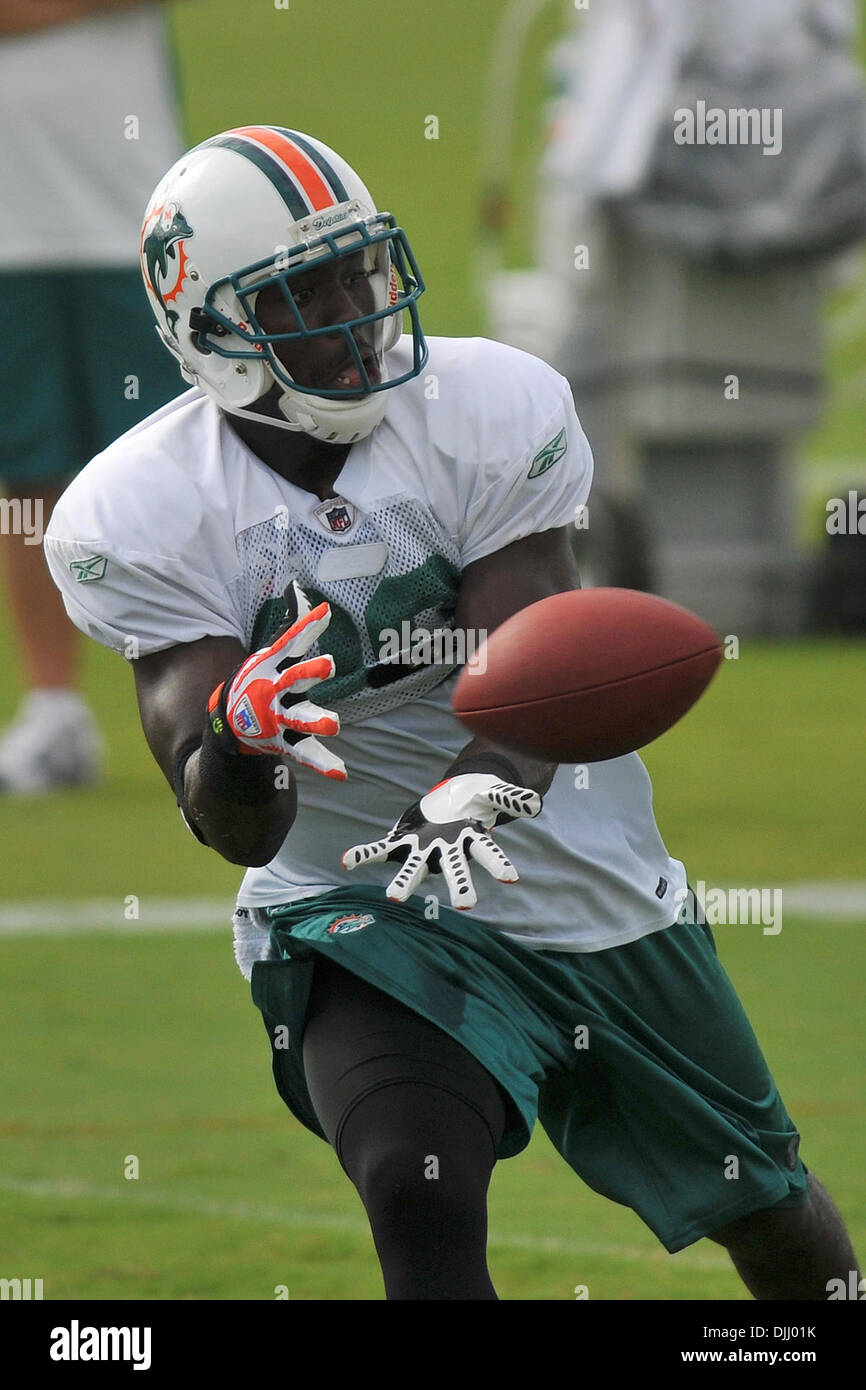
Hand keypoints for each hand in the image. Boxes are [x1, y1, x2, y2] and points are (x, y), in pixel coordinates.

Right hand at [208, 582, 345, 779]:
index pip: (293, 642)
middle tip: (330, 665)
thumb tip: (298, 586)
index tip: (326, 612)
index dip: (309, 626)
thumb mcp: (273, 653)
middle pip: (295, 679)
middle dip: (311, 672)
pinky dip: (322, 763)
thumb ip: (294, 625)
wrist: (230, 722)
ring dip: (315, 721)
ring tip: (334, 724)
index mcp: (275, 667)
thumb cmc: (259, 681)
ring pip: (299, 719)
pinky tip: (342, 771)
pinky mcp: (285, 741)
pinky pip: (305, 754)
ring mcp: (280, 718)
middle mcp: (277, 691)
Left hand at [342, 773, 541, 908]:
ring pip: (414, 868)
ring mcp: (422, 848)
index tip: (511, 878)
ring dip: (405, 882)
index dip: (499, 864)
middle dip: (460, 886)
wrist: (453, 797)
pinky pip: (382, 850)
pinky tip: (348, 860)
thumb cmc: (476, 797)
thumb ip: (510, 797)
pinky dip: (366, 854)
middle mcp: (447, 850)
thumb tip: (534, 804)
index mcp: (471, 838)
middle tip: (466, 905)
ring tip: (395, 897)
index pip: (488, 853)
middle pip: (455, 870)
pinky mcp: (402, 841)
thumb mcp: (492, 791)